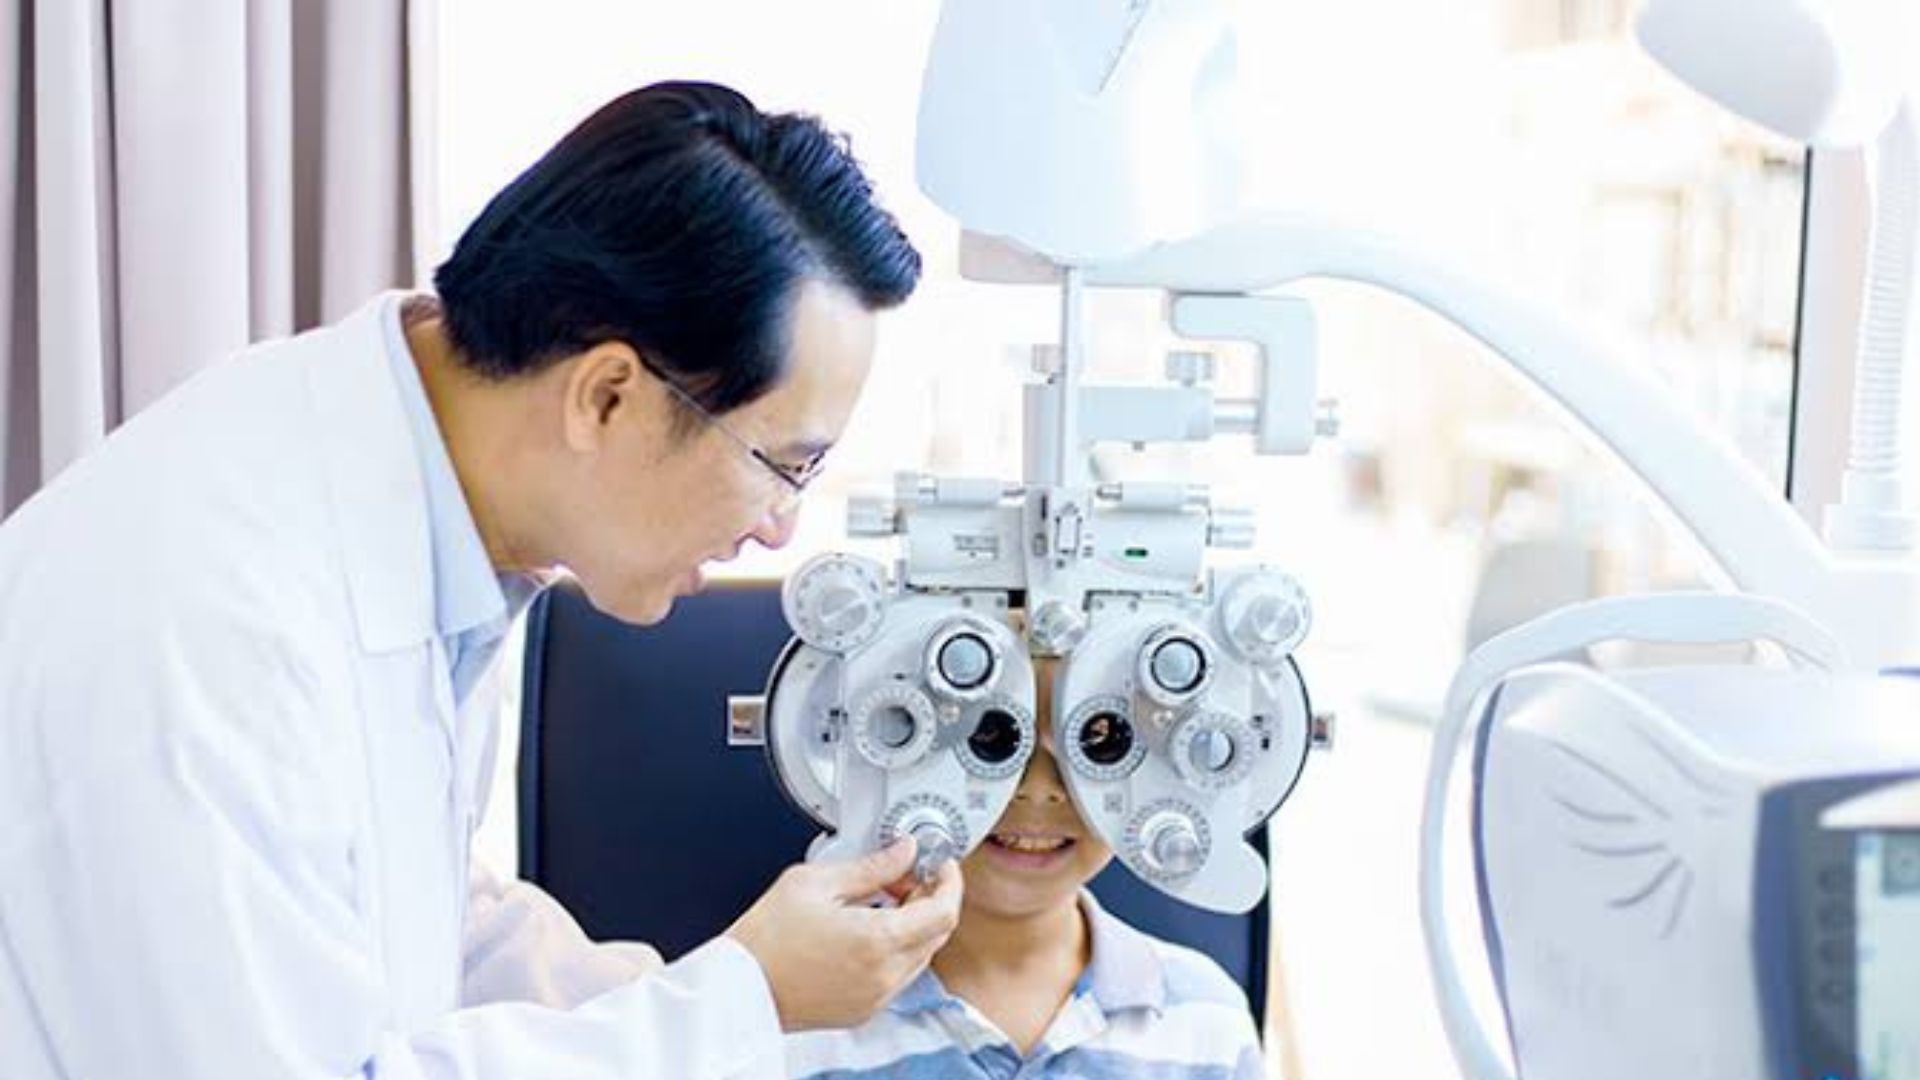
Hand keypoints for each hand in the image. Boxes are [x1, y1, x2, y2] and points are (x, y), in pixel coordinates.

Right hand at [725, 837, 962, 1030]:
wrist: (739, 987)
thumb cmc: (765, 938)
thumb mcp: (815, 881)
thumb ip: (870, 866)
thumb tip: (903, 851)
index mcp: (879, 941)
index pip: (944, 911)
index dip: (950, 882)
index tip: (940, 864)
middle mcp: (884, 975)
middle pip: (937, 933)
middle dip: (930, 899)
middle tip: (902, 876)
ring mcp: (875, 996)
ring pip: (920, 955)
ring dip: (914, 925)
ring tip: (879, 900)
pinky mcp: (863, 1010)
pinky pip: (898, 976)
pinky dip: (896, 949)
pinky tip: (866, 929)